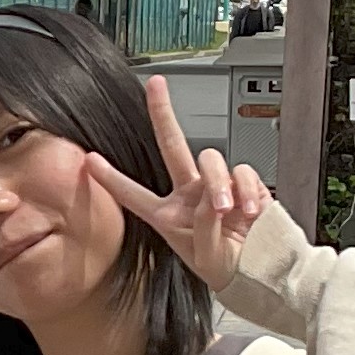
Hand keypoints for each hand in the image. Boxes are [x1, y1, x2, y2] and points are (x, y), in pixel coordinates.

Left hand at [87, 77, 269, 288]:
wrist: (265, 269)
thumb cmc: (230, 268)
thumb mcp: (206, 257)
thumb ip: (204, 226)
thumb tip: (213, 199)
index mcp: (168, 216)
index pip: (134, 194)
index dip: (111, 178)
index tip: (89, 161)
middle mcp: (188, 194)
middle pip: (172, 144)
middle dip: (162, 112)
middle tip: (155, 85)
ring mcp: (216, 185)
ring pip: (210, 160)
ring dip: (219, 184)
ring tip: (227, 211)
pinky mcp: (244, 183)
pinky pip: (242, 171)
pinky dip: (247, 190)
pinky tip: (249, 211)